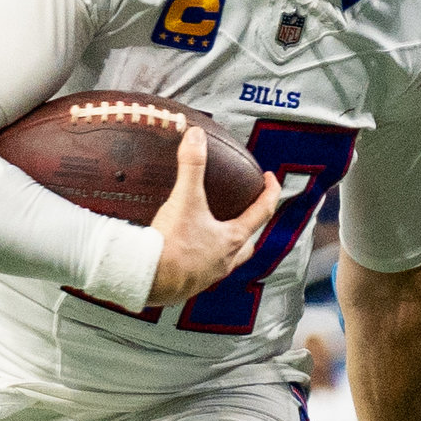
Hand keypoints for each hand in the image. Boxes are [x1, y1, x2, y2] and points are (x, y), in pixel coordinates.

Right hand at [146, 117, 282, 307]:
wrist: (149, 280)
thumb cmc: (173, 246)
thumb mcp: (184, 200)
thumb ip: (191, 166)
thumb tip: (196, 136)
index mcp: (232, 239)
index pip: (262, 212)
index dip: (270, 192)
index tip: (271, 180)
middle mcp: (225, 260)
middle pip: (248, 242)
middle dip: (250, 226)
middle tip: (246, 212)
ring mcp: (208, 275)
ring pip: (227, 259)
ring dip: (225, 246)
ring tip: (214, 233)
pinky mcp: (189, 284)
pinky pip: (201, 270)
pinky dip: (199, 258)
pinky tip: (185, 251)